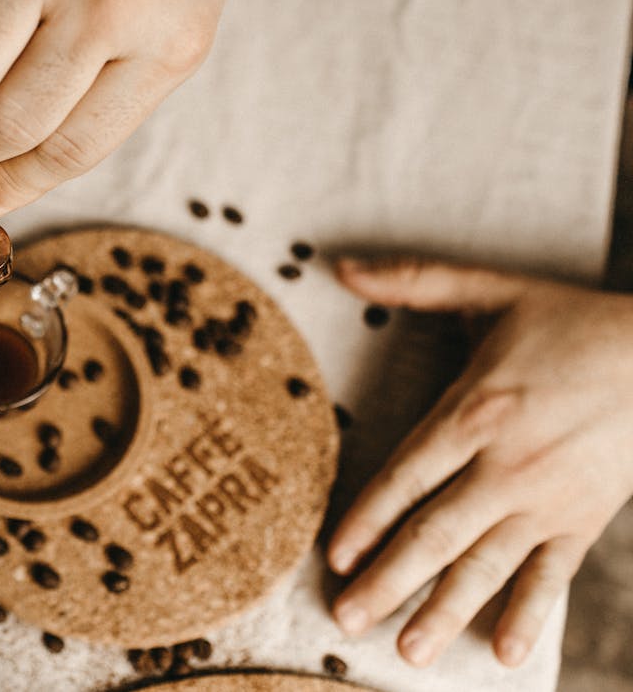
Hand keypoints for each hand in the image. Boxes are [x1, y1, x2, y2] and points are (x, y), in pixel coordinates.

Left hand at [327, 256, 632, 667]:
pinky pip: (551, 576)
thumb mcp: (491, 289)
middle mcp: (505, 466)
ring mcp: (546, 500)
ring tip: (407, 652)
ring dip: (443, 612)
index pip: (406, 478)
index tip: (335, 557)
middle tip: (346, 619)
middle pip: (434, 534)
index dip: (366, 520)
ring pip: (485, 566)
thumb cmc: (570, 322)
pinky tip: (501, 653)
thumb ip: (414, 282)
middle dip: (388, 581)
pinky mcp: (584, 520)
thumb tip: (343, 266)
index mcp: (473, 412)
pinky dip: (528, 615)